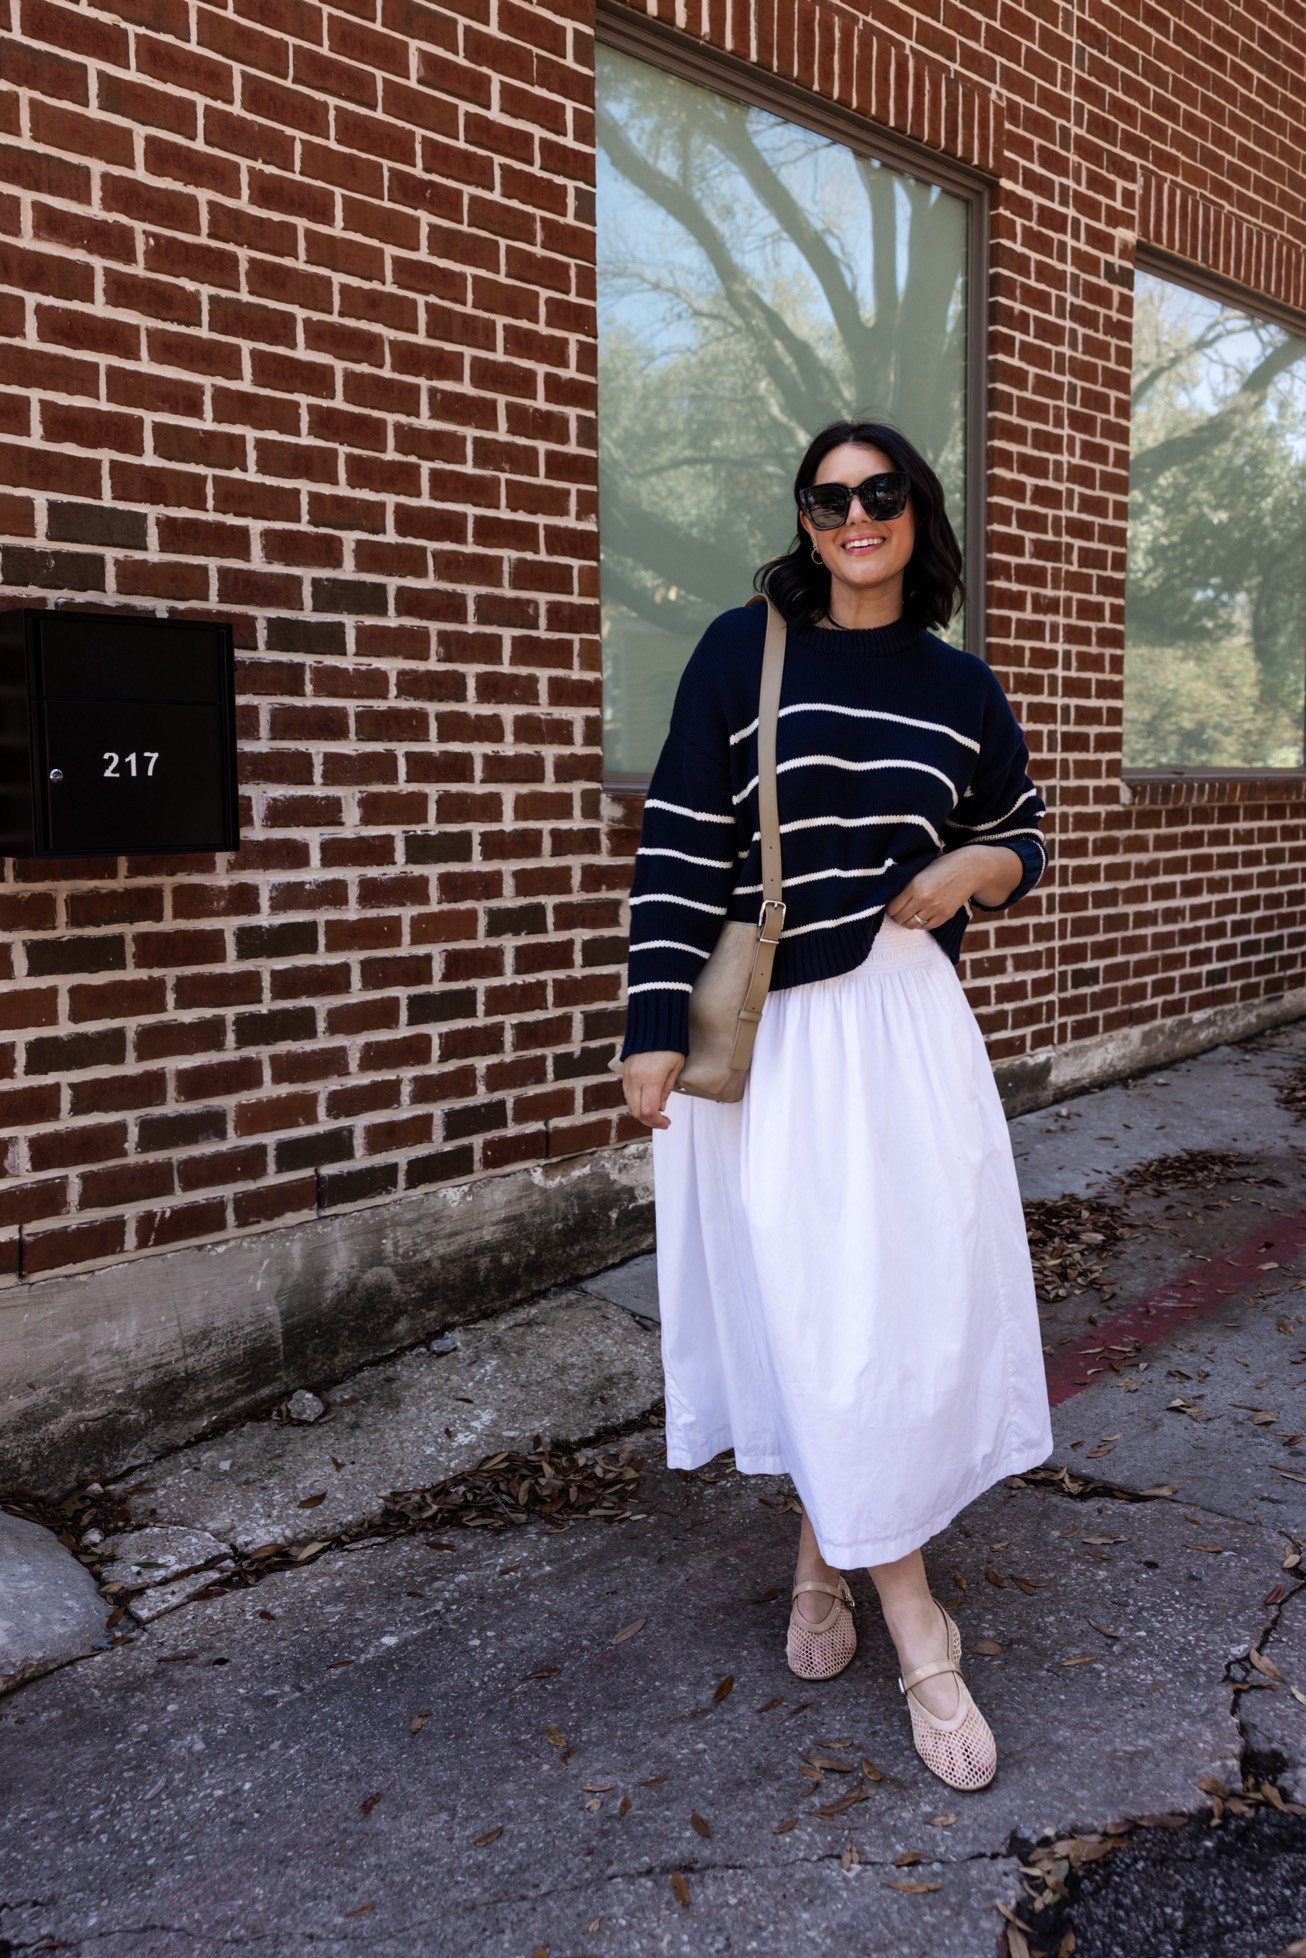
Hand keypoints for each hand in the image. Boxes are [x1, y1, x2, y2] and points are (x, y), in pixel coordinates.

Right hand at [622, 1051, 684, 1129]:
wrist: (653, 1025)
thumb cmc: (670, 1046)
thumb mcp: (675, 1068)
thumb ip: (667, 1090)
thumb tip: (661, 1108)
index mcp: (651, 1079)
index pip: (649, 1110)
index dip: (657, 1122)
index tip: (667, 1123)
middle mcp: (636, 1079)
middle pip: (637, 1111)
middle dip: (649, 1121)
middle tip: (662, 1122)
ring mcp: (627, 1076)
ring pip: (630, 1104)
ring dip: (641, 1113)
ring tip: (656, 1114)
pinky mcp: (624, 1072)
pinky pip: (627, 1094)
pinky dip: (635, 1103)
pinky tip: (646, 1102)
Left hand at [887, 845, 1020, 929]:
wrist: (971, 869)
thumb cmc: (943, 865)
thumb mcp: (921, 869)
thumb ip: (906, 882)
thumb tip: (887, 894)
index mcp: (914, 885)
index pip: (891, 907)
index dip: (889, 907)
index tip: (891, 903)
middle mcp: (924, 899)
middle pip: (899, 918)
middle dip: (896, 915)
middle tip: (899, 909)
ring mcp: (935, 909)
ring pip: (911, 925)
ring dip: (907, 920)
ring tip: (910, 912)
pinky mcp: (945, 916)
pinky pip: (926, 927)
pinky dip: (921, 923)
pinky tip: (922, 914)